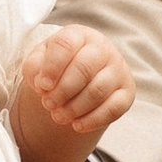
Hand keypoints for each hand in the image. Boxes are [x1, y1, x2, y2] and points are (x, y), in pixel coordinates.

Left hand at [11, 25, 137, 161]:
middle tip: (48, 105)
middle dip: (62, 91)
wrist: (79, 78)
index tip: (42, 87)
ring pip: (98, 90)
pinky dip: (93, 120)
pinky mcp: (127, 91)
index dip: (52, 67)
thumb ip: (34, 68)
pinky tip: (77, 126)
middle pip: (84, 68)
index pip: (65, 45)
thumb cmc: (57, 66)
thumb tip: (42, 84)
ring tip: (58, 117)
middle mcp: (102, 48)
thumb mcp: (39, 62)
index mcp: (79, 35)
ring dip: (75, 108)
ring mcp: (118, 69)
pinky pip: (114, 108)